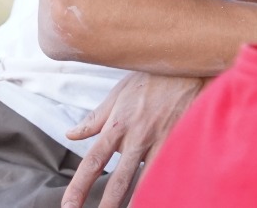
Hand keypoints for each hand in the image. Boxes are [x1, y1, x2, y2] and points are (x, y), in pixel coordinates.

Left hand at [61, 71, 204, 207]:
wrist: (188, 62)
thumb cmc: (152, 77)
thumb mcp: (119, 93)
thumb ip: (95, 119)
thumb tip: (70, 134)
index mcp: (117, 125)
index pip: (92, 162)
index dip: (79, 187)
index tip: (69, 206)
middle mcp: (136, 136)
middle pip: (118, 180)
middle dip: (107, 205)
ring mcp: (160, 139)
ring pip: (147, 179)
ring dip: (138, 201)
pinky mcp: (181, 138)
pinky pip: (171, 167)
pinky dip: (166, 183)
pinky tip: (164, 197)